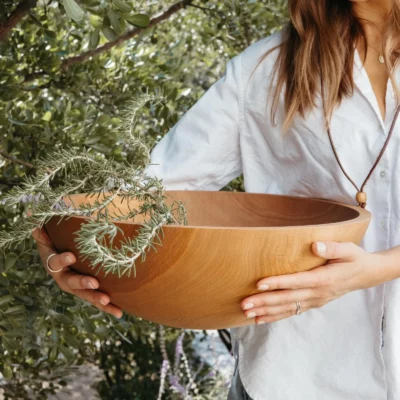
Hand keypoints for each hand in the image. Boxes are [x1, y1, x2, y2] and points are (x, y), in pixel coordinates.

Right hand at [33, 228, 122, 318]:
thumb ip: (44, 227)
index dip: (62, 260)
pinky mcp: (88, 291)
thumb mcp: (49, 234)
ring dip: (96, 299)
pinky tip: (120, 312)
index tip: (71, 256)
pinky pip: (97, 300)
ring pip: (85, 295)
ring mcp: (76, 287)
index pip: (55, 262)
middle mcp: (63, 278)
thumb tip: (34, 213)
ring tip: (107, 301)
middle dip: (82, 283)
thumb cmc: (57, 242)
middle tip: (94, 284)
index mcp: (54, 263)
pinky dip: (108, 307)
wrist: (61, 257)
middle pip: (71, 283)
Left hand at [241, 241, 390, 324]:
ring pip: (286, 309)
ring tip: (247, 314)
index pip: (296, 282)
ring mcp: (314, 301)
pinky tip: (260, 319)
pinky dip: (275, 316)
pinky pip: (291, 312)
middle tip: (244, 304)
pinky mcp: (312, 303)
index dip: (277, 283)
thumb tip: (315, 246)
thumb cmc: (354, 258)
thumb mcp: (348, 249)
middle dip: (264, 302)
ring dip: (266, 311)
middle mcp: (317, 293)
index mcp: (323, 279)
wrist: (366, 274)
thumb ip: (332, 247)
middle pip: (286, 299)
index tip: (258, 284)